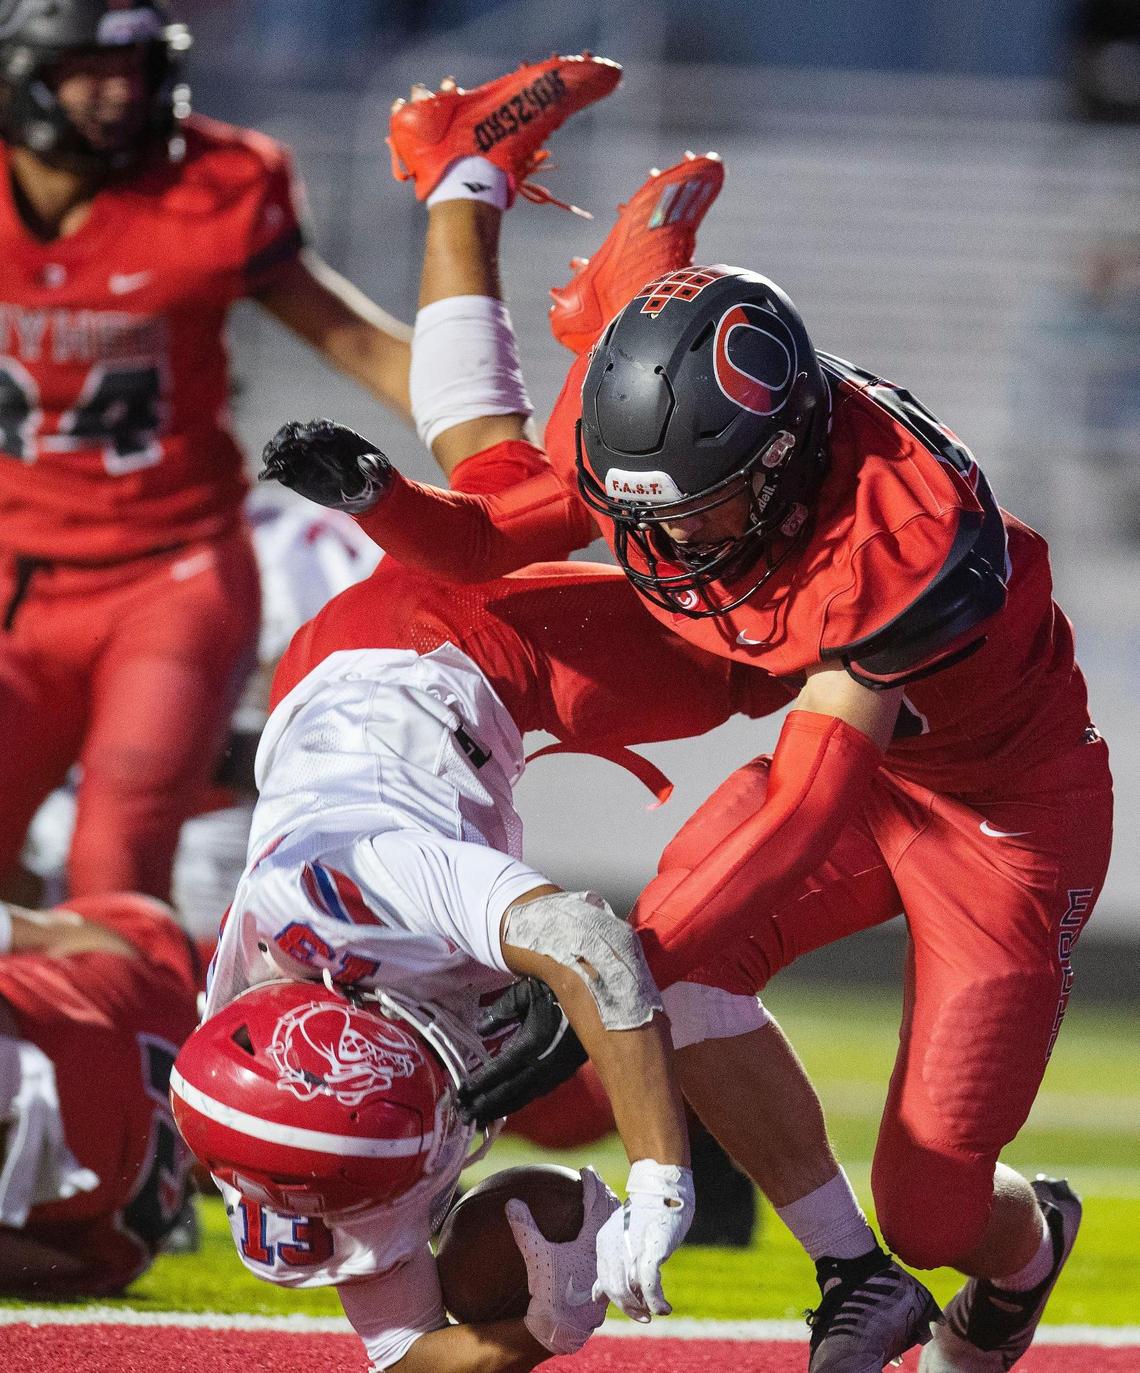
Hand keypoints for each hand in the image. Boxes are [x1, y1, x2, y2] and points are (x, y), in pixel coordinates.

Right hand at [259, 418, 391, 512]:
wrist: (365, 492)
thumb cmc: (374, 476)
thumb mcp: (378, 471)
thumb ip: (373, 466)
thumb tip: (365, 462)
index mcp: (336, 434)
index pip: (319, 426)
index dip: (311, 431)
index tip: (305, 439)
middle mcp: (315, 442)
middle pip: (293, 432)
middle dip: (285, 439)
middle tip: (281, 450)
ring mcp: (303, 457)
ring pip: (281, 449)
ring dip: (273, 453)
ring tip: (271, 463)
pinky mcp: (296, 473)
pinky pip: (279, 469)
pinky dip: (271, 471)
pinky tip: (265, 476)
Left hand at [456, 977, 586, 1127]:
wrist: (603, 994)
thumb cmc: (560, 986)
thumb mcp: (525, 991)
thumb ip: (500, 1011)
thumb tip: (480, 1028)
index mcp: (532, 1043)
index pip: (499, 1071)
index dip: (478, 1085)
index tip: (459, 1094)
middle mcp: (545, 1063)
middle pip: (510, 1092)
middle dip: (485, 1106)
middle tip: (463, 1117)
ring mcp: (558, 1070)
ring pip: (526, 1096)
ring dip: (502, 1108)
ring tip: (480, 1119)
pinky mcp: (567, 1070)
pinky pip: (539, 1091)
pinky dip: (521, 1100)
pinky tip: (510, 1103)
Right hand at [505, 1167, 617, 1354]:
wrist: (563, 1329)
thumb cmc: (551, 1293)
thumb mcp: (536, 1257)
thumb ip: (525, 1229)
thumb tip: (512, 1202)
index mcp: (592, 1242)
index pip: (596, 1204)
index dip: (591, 1184)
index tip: (586, 1170)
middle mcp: (605, 1252)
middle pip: (611, 1214)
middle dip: (605, 1194)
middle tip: (597, 1180)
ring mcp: (607, 1268)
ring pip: (614, 1233)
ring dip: (609, 1214)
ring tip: (603, 1202)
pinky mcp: (605, 1282)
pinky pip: (611, 1249)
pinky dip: (607, 1235)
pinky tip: (597, 1240)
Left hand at [593, 1159, 693, 1321]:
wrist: (663, 1190)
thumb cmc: (644, 1217)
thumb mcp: (620, 1240)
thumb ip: (609, 1267)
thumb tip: (596, 1298)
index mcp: (603, 1244)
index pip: (604, 1284)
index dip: (618, 1301)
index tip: (634, 1307)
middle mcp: (613, 1247)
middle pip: (615, 1290)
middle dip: (630, 1308)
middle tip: (644, 1316)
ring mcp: (631, 1248)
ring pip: (629, 1291)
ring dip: (643, 1308)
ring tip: (655, 1311)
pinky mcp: (651, 1250)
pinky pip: (649, 1285)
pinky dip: (656, 1301)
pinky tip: (664, 1308)